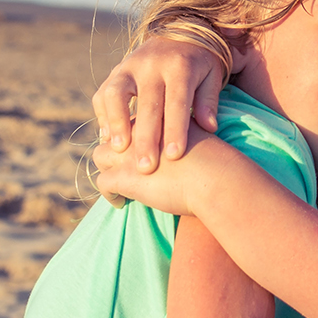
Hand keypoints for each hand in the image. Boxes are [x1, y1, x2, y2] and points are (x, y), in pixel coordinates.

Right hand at [91, 36, 225, 170]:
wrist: (180, 31)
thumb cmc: (200, 64)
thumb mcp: (212, 76)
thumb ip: (209, 101)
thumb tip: (209, 128)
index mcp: (180, 66)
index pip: (177, 101)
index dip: (175, 129)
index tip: (174, 156)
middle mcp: (152, 64)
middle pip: (147, 103)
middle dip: (146, 137)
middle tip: (146, 167)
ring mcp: (130, 66)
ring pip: (116, 93)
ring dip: (115, 123)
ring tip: (119, 150)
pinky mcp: (116, 70)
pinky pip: (103, 93)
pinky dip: (104, 116)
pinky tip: (108, 138)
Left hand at [94, 124, 222, 214]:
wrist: (218, 177)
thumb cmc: (216, 160)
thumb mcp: (198, 132)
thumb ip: (185, 128)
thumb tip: (187, 135)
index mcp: (155, 115)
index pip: (131, 120)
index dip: (129, 135)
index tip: (132, 149)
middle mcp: (138, 129)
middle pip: (112, 134)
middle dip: (112, 151)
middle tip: (119, 166)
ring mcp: (128, 153)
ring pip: (99, 155)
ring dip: (106, 168)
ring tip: (118, 183)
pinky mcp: (124, 176)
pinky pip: (103, 183)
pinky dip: (109, 194)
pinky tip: (121, 202)